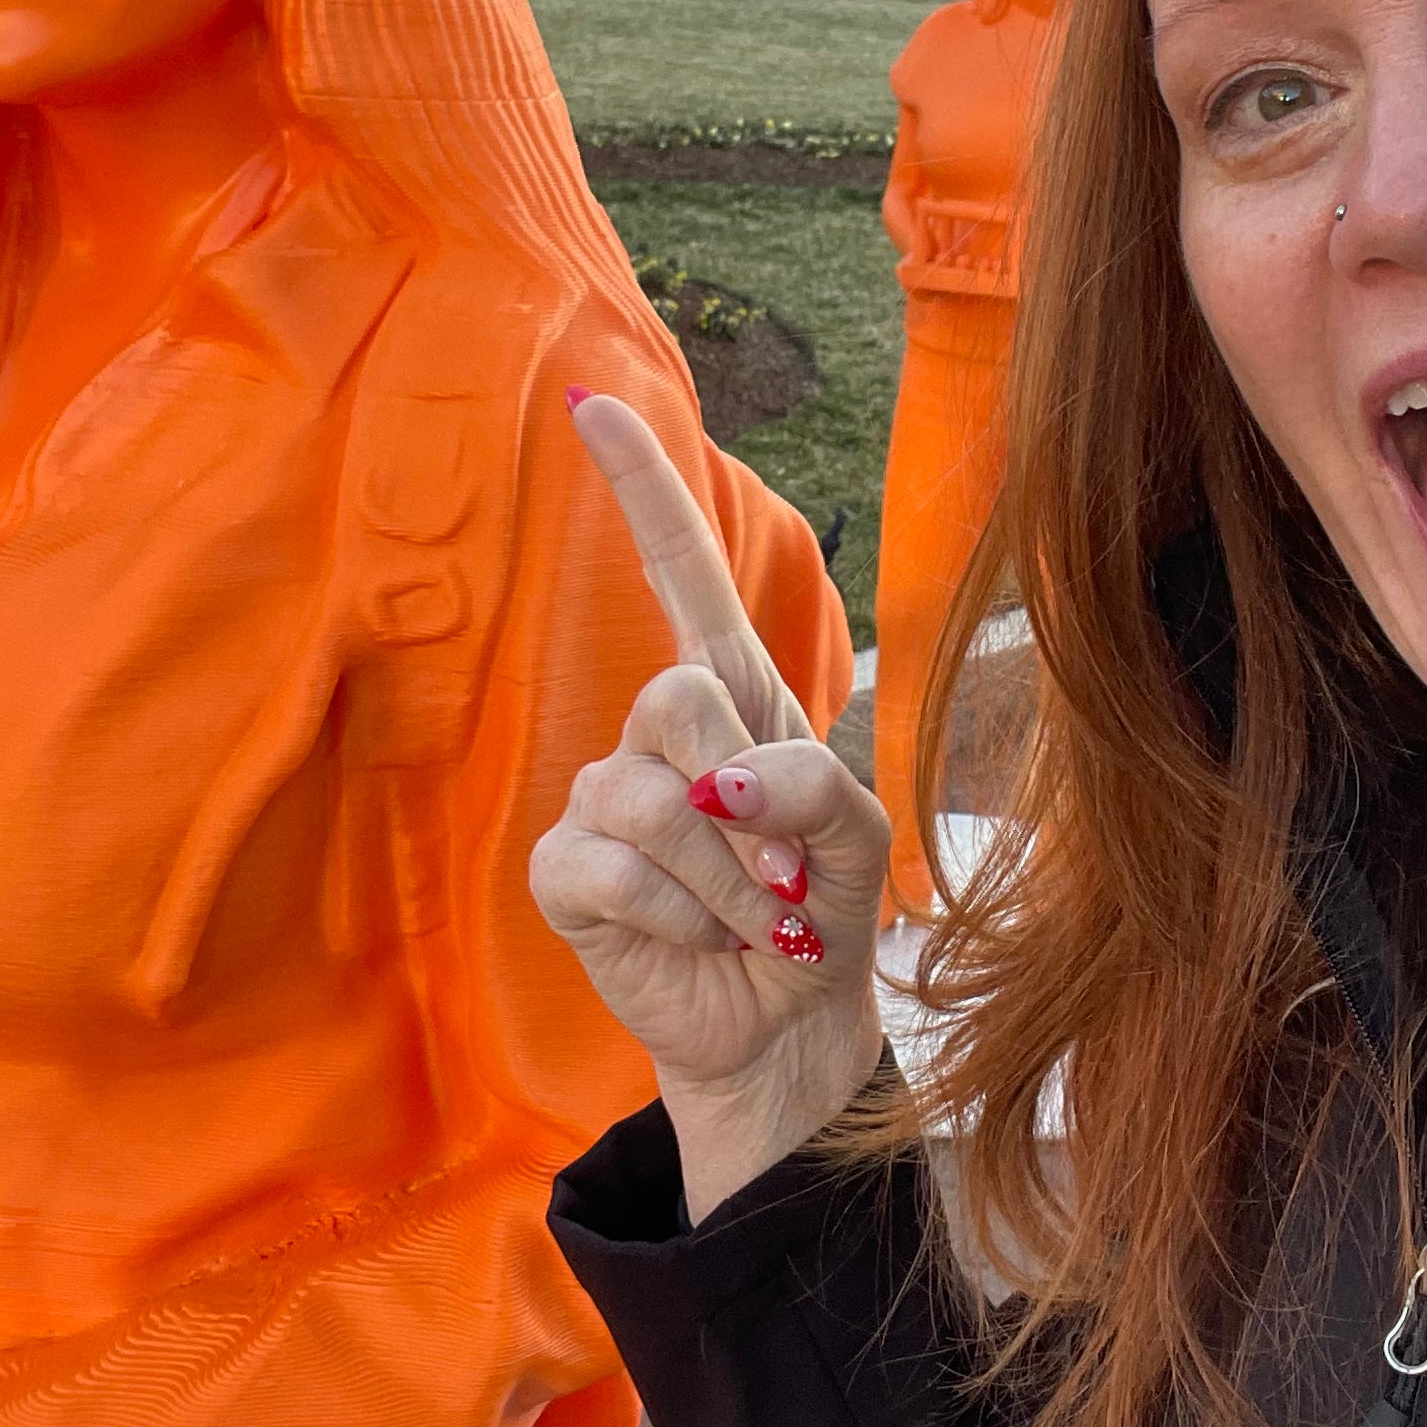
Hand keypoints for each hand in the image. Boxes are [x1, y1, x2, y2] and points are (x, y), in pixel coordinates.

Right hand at [532, 395, 888, 1219]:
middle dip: (746, 797)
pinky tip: (696, 939)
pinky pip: (607, 868)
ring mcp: (604, 797)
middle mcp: (660, 732)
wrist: (791, 1024)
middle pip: (675, 695)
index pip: (679, 570)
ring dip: (725, 880)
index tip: (594, 402)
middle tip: (788, 875)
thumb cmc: (826, 909)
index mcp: (736, 695)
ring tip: (756, 921)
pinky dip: (675, 915)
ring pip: (644, 797)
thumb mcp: (857, 839)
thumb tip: (713, 783)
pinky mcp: (568, 872)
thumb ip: (809, 789)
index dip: (640, 488)